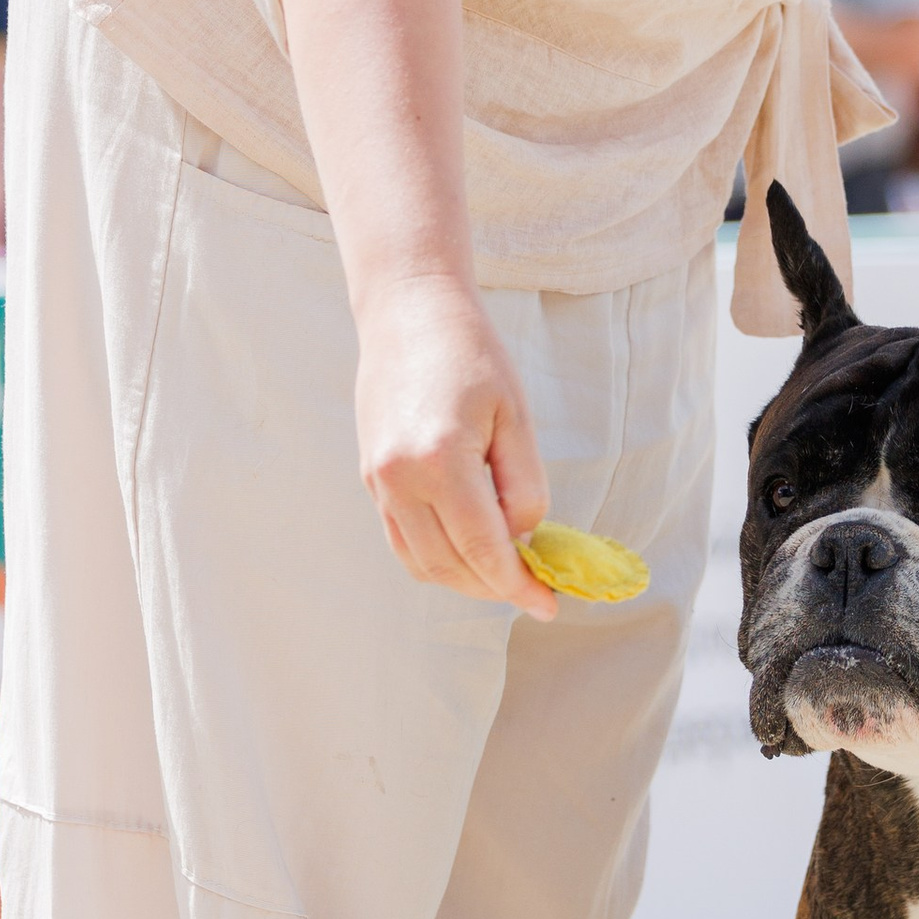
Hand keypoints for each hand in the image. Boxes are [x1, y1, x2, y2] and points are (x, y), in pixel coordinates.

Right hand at [352, 272, 560, 617]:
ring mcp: (377, 482)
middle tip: (535, 590)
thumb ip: (524, 486)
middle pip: (451, 566)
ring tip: (505, 573)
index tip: (549, 605)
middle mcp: (399, 479)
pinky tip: (469, 550)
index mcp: (440, 461)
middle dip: (495, 588)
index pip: (484, 550)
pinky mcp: (370, 478)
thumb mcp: (517, 416)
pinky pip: (402, 540)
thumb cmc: (473, 356)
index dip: (519, 586)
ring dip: (465, 579)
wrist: (408, 313)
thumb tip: (522, 539)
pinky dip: (436, 559)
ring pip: (422, 563)